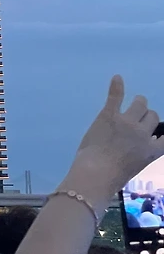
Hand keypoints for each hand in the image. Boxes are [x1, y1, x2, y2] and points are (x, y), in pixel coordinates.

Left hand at [65, 75, 163, 197]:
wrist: (96, 172)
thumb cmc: (113, 176)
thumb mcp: (137, 166)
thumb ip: (143, 153)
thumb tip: (144, 145)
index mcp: (152, 150)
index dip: (158, 132)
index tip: (154, 133)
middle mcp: (143, 133)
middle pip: (152, 116)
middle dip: (146, 117)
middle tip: (136, 120)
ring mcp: (126, 122)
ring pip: (140, 104)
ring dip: (138, 103)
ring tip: (132, 103)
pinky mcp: (109, 115)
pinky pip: (116, 97)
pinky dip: (117, 87)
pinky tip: (117, 78)